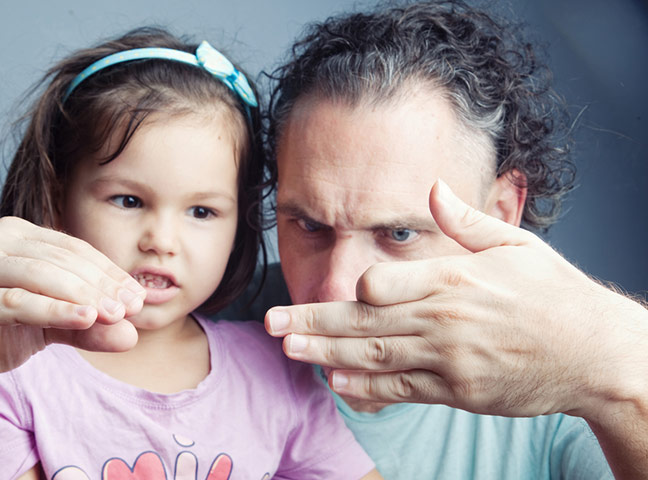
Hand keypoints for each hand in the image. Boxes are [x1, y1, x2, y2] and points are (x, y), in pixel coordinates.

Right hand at [0, 216, 144, 397]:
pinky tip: (86, 320)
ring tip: (115, 315)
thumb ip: (90, 325)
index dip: (110, 273)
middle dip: (101, 286)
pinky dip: (55, 311)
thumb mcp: (56, 325)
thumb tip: (132, 334)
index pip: (74, 249)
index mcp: (16, 234)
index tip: (139, 298)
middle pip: (61, 260)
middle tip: (132, 309)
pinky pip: (17, 302)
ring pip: (41, 276)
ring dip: (83, 297)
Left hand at [266, 180, 647, 419]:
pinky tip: (337, 383)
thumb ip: (466, 221)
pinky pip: (402, 390)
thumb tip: (432, 187)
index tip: (333, 286)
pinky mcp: (457, 391)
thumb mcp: (516, 245)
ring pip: (375, 357)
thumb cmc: (554, 293)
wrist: (595, 353)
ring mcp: (448, 360)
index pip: (384, 283)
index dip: (354, 287)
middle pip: (365, 322)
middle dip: (314, 322)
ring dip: (327, 354)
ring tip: (289, 349)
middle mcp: (443, 320)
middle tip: (272, 323)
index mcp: (453, 278)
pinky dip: (368, 389)